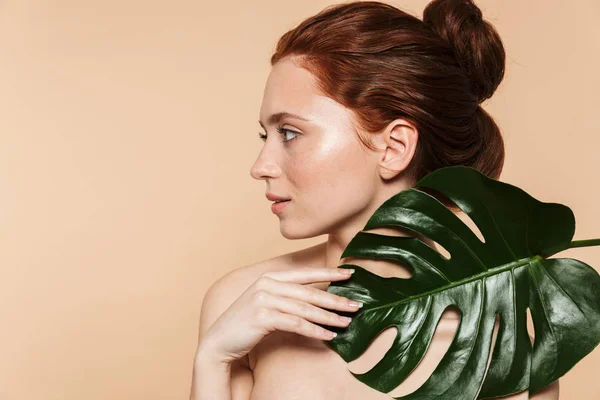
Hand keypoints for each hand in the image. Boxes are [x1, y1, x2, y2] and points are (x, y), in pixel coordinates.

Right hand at [197, 266, 360, 364]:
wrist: (220, 341)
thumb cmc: (246, 324)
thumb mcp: (267, 304)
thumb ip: (287, 298)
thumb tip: (318, 300)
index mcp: (270, 277)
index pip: (305, 274)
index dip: (329, 273)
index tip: (350, 274)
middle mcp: (267, 284)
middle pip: (309, 292)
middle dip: (334, 299)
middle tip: (356, 304)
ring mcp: (263, 299)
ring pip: (304, 309)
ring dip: (329, 317)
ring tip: (346, 322)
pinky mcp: (262, 317)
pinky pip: (296, 324)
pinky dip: (315, 330)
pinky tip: (328, 335)